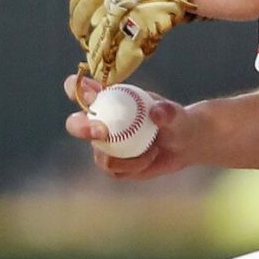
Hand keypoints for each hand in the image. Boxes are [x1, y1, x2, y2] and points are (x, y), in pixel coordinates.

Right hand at [63, 74, 199, 180]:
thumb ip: (168, 111)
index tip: (88, 93)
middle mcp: (102, 121)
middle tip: (101, 131)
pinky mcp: (112, 164)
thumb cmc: (177, 120)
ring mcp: (105, 145)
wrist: (184, 144)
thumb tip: (156, 113)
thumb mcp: (177, 114)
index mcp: (111, 98)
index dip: (77, 88)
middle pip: (75, 123)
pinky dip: (134, 166)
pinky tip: (152, 156)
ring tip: (153, 149)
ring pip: (99, 155)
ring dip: (125, 157)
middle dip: (81, 127)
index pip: (84, 90)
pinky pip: (115, 170)